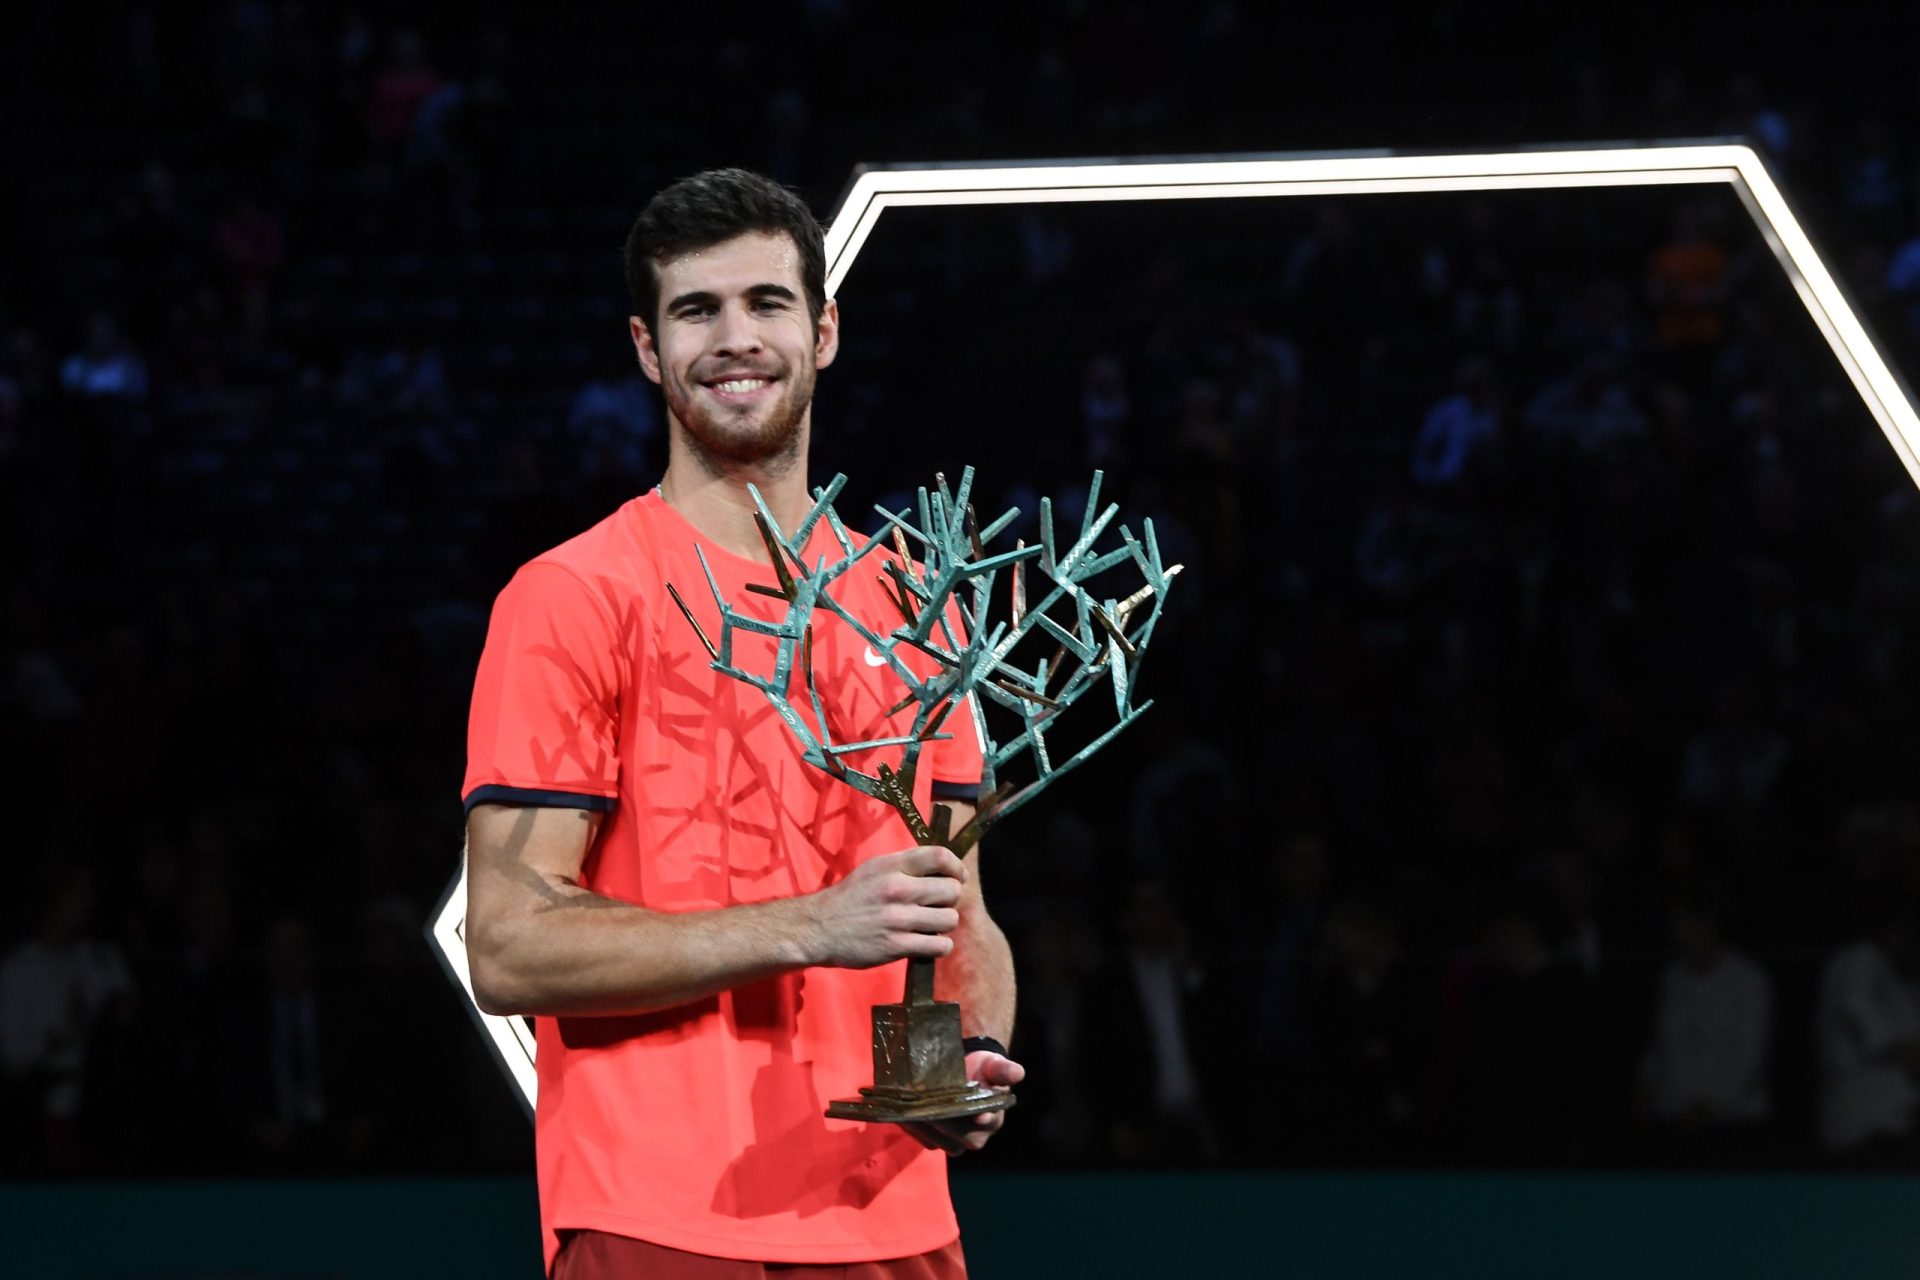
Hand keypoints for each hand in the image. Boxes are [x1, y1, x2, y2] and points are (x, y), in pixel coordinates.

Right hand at [805, 846, 966, 968]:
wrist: (818, 928)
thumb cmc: (850, 897)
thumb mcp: (874, 869)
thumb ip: (905, 865)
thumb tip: (942, 866)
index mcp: (892, 866)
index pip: (940, 857)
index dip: (957, 867)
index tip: (958, 877)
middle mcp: (897, 889)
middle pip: (951, 890)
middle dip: (950, 899)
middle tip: (937, 905)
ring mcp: (898, 919)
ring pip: (949, 919)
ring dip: (944, 923)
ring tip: (930, 925)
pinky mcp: (896, 945)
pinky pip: (939, 945)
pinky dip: (939, 946)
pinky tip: (928, 943)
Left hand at [905, 1050, 1025, 1154]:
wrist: (970, 1075)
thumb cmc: (985, 1071)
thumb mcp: (995, 1066)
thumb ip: (1004, 1071)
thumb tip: (1018, 1073)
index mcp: (992, 1120)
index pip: (982, 1125)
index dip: (971, 1121)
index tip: (969, 1115)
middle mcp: (975, 1136)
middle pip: (953, 1136)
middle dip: (938, 1121)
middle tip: (921, 1105)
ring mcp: (954, 1141)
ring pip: (935, 1140)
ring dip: (920, 1126)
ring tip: (907, 1108)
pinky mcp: (936, 1140)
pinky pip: (922, 1139)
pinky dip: (911, 1127)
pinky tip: (901, 1112)